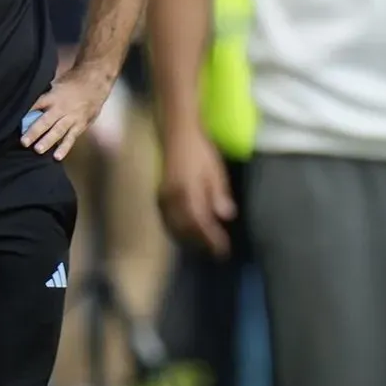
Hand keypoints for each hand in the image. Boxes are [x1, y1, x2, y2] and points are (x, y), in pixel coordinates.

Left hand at [21, 67, 113, 160]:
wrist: (95, 82)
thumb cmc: (72, 82)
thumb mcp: (57, 83)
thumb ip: (45, 95)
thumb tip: (28, 103)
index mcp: (53, 96)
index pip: (37, 104)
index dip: (27, 112)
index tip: (15, 121)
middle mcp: (61, 108)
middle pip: (46, 120)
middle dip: (35, 131)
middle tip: (24, 142)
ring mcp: (71, 117)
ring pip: (58, 131)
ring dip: (48, 141)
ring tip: (38, 150)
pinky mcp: (80, 125)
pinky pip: (71, 137)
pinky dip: (65, 147)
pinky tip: (57, 157)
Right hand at [158, 123, 236, 258]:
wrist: (176, 133)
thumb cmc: (199, 150)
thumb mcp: (215, 169)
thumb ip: (219, 193)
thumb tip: (226, 216)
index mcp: (188, 191)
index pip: (200, 223)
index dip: (212, 239)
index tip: (224, 249)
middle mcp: (173, 197)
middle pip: (186, 229)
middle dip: (201, 243)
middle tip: (216, 251)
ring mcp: (163, 196)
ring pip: (173, 226)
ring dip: (188, 239)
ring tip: (202, 246)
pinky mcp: (159, 194)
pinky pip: (166, 219)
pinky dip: (175, 230)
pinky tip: (184, 233)